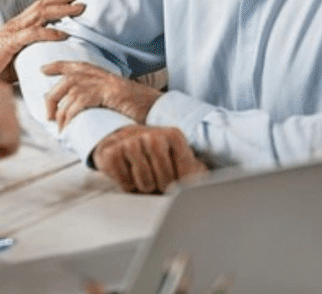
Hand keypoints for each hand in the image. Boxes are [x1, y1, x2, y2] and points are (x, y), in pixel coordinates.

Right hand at [0, 0, 86, 77]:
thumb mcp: (19, 54)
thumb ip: (34, 50)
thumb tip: (54, 54)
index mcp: (20, 24)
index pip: (42, 6)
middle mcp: (18, 23)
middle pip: (44, 4)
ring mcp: (14, 31)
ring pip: (41, 14)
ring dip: (62, 10)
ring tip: (79, 8)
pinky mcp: (10, 43)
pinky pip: (32, 34)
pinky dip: (48, 32)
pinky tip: (62, 33)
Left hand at [44, 61, 161, 128]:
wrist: (162, 112)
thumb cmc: (142, 113)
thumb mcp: (118, 104)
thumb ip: (101, 103)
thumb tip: (84, 116)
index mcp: (105, 76)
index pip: (77, 66)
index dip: (59, 65)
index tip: (44, 69)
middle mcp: (103, 76)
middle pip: (67, 79)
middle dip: (52, 96)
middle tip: (48, 115)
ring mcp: (106, 83)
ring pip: (71, 91)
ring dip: (60, 111)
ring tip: (58, 126)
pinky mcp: (109, 92)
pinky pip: (80, 101)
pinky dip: (70, 115)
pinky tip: (67, 126)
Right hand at [91, 125, 206, 193]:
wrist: (120, 140)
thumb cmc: (154, 154)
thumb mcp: (178, 158)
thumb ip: (196, 171)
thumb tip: (212, 185)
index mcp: (174, 135)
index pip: (185, 173)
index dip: (180, 185)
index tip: (176, 183)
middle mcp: (152, 134)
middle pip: (164, 179)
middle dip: (161, 186)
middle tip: (157, 180)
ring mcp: (129, 141)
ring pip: (144, 182)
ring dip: (144, 186)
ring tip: (143, 176)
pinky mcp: (110, 151)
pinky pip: (124, 182)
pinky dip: (127, 185)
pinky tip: (128, 173)